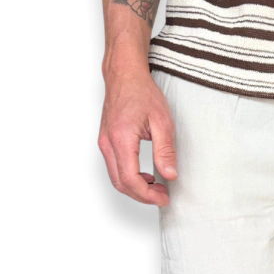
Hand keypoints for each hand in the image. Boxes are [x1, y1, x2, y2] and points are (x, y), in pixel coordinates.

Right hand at [98, 64, 176, 205]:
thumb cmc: (141, 92)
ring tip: (157, 187)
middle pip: (121, 183)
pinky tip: (146, 176)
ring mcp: (104, 143)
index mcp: (121, 139)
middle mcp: (108, 143)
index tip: (163, 198)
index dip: (148, 195)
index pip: (131, 179)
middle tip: (162, 196)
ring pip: (116, 178)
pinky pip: (114, 168)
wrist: (124, 75)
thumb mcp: (162, 121)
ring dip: (135, 188)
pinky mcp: (105, 142)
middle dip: (142, 196)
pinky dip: (129, 178)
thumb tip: (170, 175)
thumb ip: (165, 150)